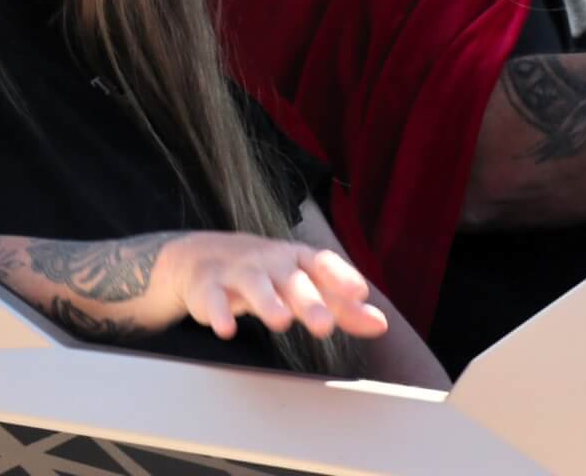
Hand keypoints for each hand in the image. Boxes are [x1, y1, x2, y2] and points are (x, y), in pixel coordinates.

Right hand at [158, 232, 388, 340]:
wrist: (203, 257)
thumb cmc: (268, 273)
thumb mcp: (304, 283)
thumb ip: (341, 306)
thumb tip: (381, 325)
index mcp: (298, 259)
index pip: (323, 263)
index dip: (341, 276)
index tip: (360, 292)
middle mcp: (271, 262)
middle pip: (292, 279)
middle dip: (308, 301)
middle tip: (325, 327)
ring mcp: (239, 272)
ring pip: (254, 285)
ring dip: (267, 302)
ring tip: (281, 322)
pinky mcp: (208, 287)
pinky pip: (213, 298)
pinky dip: (218, 312)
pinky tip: (226, 329)